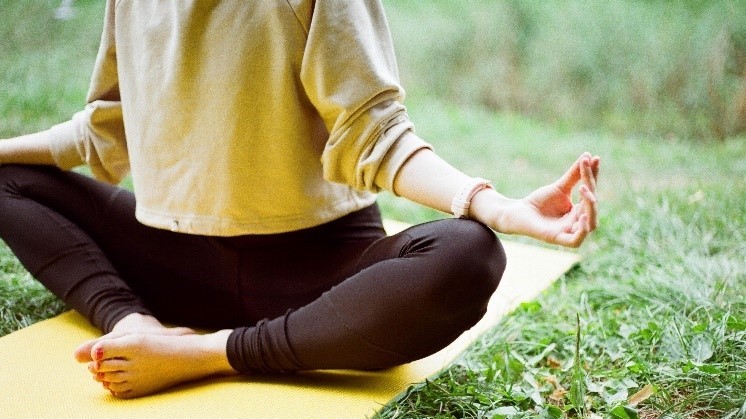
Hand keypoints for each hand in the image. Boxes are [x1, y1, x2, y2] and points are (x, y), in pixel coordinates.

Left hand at [483, 153, 599, 246]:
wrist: (517, 212)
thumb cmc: (538, 201)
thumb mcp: (559, 187)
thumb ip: (574, 175)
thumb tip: (589, 155)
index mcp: (580, 210)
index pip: (592, 192)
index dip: (594, 176)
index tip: (594, 158)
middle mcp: (578, 222)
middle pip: (593, 207)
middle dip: (591, 190)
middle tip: (584, 179)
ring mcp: (569, 232)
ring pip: (591, 224)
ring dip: (591, 207)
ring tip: (584, 189)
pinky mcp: (557, 239)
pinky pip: (576, 240)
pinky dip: (583, 230)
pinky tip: (582, 215)